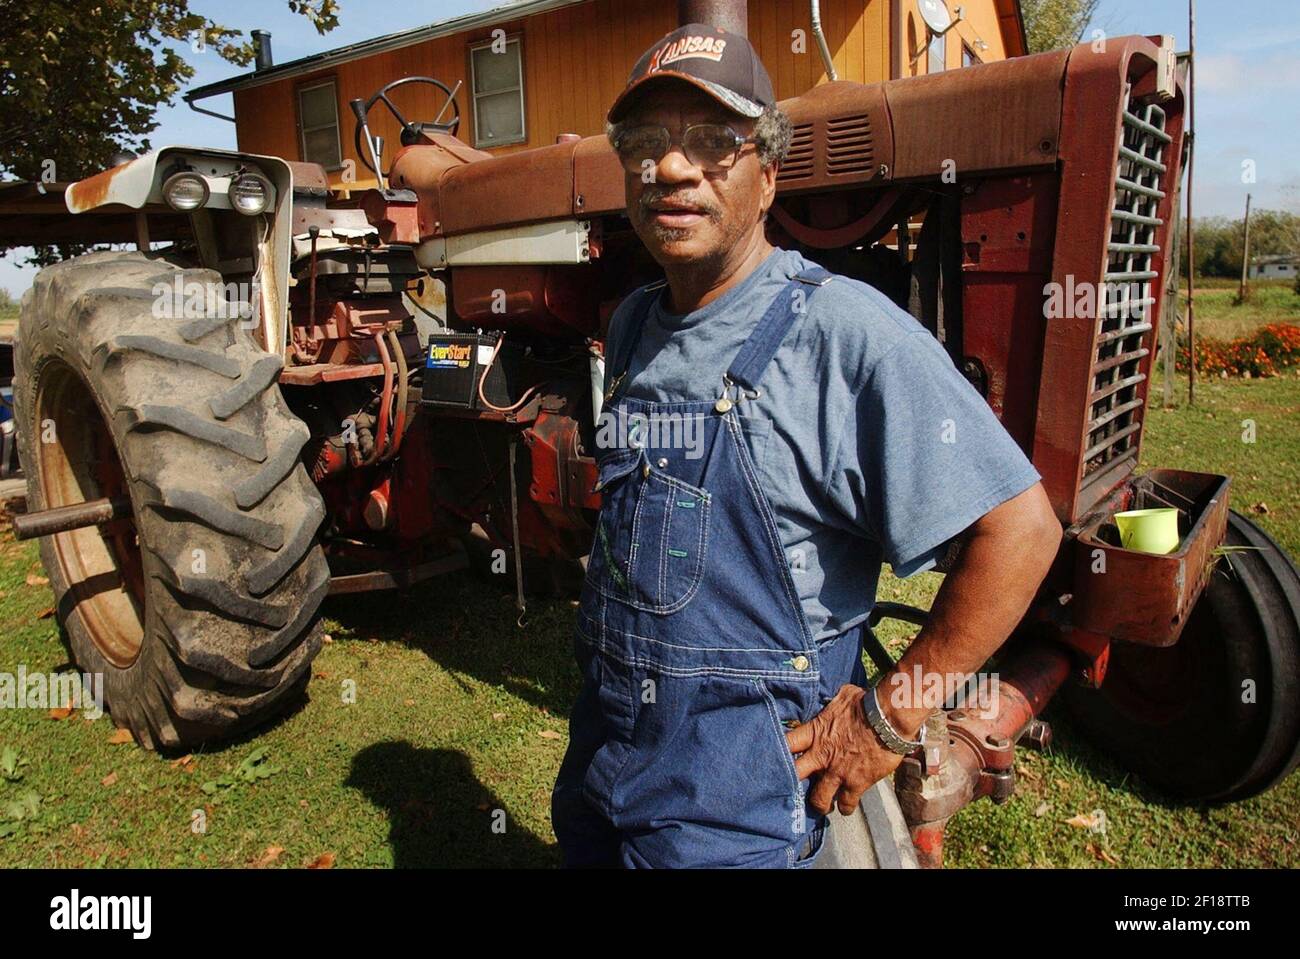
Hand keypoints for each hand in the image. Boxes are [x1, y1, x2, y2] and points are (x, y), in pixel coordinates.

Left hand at [785, 684, 905, 815]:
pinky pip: (846, 804)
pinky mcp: (856, 783)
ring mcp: (838, 772)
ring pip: (819, 799)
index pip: (786, 744)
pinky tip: (846, 807)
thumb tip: (835, 699)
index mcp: (815, 733)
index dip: (778, 753)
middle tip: (796, 788)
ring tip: (823, 805)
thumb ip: (833, 703)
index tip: (778, 758)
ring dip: (820, 804)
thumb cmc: (867, 702)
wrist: (888, 719)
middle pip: (795, 777)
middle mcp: (822, 755)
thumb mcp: (843, 696)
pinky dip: (846, 808)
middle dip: (792, 784)